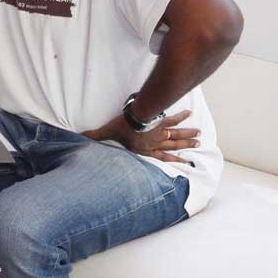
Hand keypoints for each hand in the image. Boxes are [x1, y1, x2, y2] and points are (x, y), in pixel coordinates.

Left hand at [83, 110, 198, 163]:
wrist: (132, 118)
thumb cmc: (120, 128)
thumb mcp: (106, 134)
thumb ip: (93, 137)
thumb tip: (79, 137)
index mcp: (145, 149)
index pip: (161, 157)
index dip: (173, 161)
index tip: (185, 164)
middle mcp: (155, 143)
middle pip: (173, 145)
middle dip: (185, 146)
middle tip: (197, 145)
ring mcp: (160, 132)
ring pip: (176, 135)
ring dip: (188, 135)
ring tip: (199, 136)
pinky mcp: (161, 121)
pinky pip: (173, 119)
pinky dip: (181, 116)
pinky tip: (189, 113)